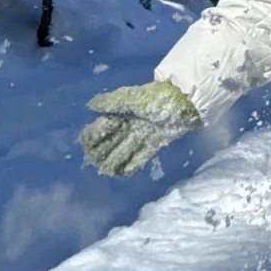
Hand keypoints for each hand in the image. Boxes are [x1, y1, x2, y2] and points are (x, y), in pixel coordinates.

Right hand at [78, 80, 201, 176]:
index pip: (102, 126)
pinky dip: (132, 164)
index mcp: (121, 112)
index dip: (93, 136)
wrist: (185, 101)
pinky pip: (141, 156)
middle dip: (101, 152)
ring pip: (124, 150)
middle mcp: (129, 125)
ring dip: (114, 160)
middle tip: (92, 163)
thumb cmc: (157, 97)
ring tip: (105, 172)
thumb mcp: (133, 98)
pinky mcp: (155, 143)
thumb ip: (112, 102)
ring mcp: (142, 135)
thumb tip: (90, 105)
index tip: (85, 145)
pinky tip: (123, 174)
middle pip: (111, 141)